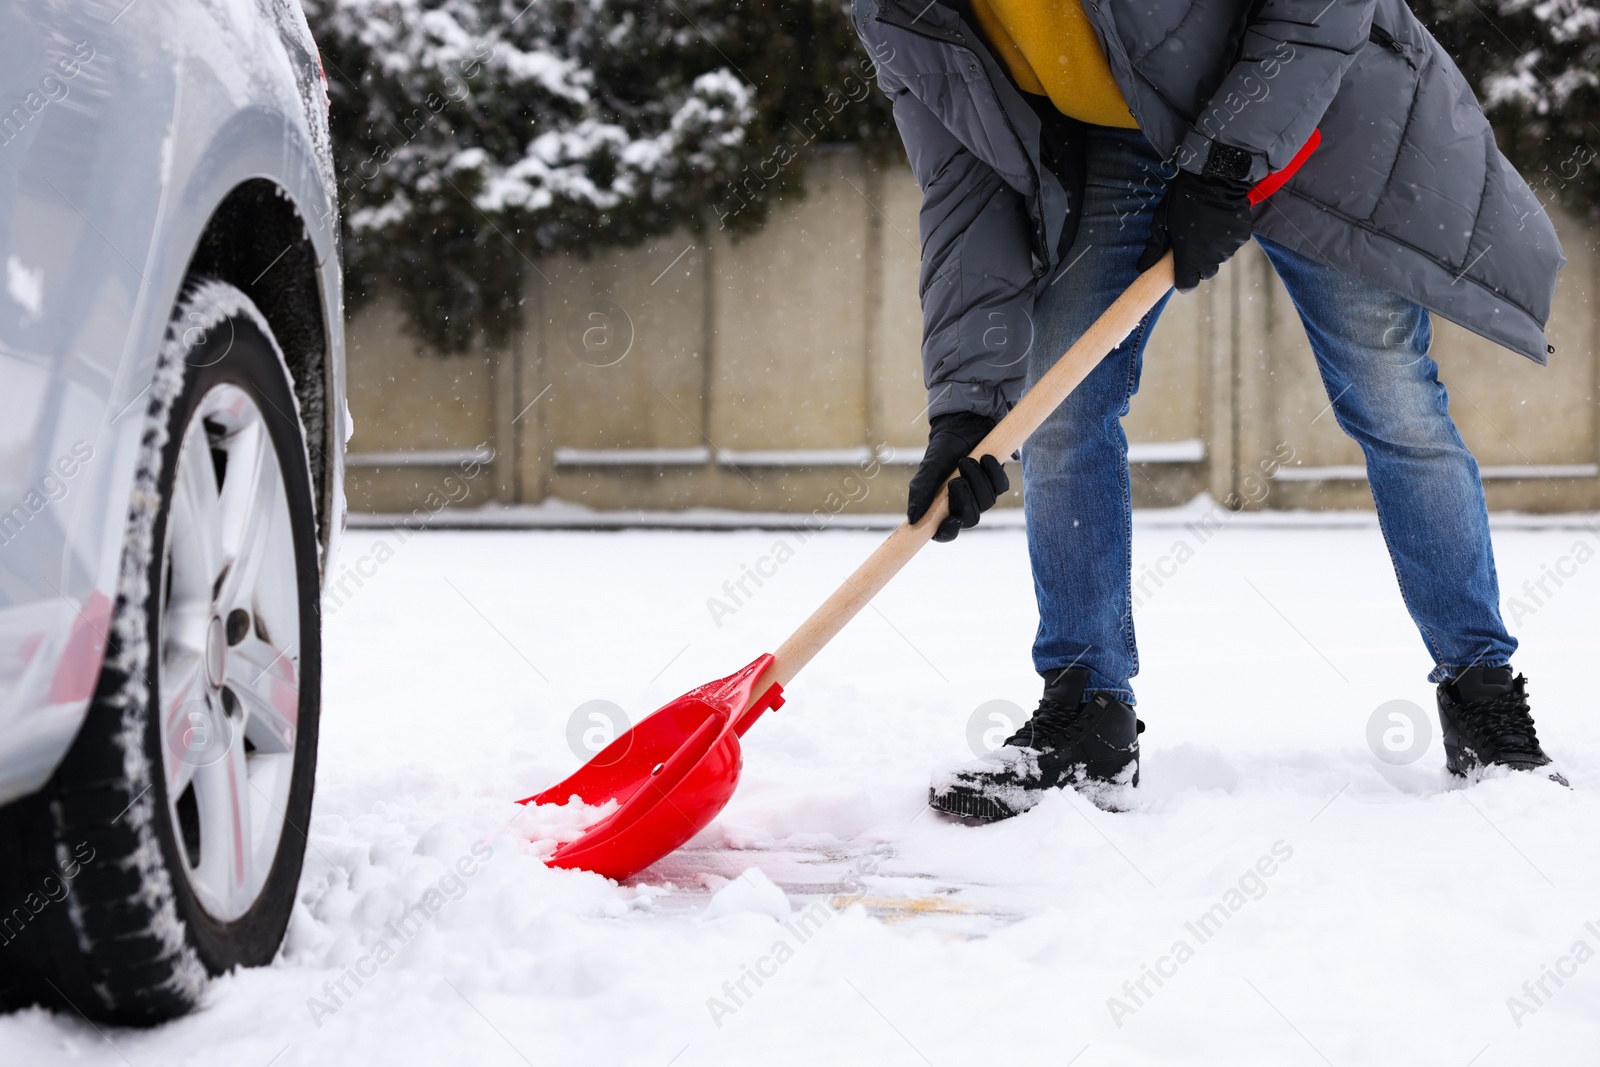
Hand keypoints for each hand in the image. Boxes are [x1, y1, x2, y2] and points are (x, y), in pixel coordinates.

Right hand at [908, 412, 1009, 541]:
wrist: (961, 426)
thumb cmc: (942, 450)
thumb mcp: (929, 469)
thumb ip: (921, 492)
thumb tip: (912, 519)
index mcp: (943, 508)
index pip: (946, 532)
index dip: (949, 531)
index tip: (952, 520)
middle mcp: (963, 505)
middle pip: (971, 519)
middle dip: (966, 499)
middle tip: (956, 480)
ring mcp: (982, 495)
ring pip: (987, 502)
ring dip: (978, 481)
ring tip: (967, 460)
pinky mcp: (996, 482)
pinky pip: (1000, 486)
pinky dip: (993, 472)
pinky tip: (985, 458)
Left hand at [1136, 167, 1253, 291]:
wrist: (1216, 176)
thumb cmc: (1183, 199)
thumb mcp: (1161, 221)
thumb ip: (1153, 247)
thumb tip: (1143, 267)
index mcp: (1190, 258)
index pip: (1187, 285)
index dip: (1182, 279)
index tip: (1179, 270)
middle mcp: (1212, 258)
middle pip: (1204, 273)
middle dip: (1197, 265)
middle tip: (1191, 246)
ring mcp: (1229, 248)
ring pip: (1219, 258)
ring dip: (1212, 251)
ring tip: (1204, 229)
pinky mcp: (1242, 236)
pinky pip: (1232, 244)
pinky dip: (1225, 238)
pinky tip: (1218, 221)